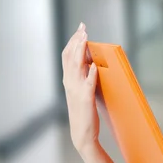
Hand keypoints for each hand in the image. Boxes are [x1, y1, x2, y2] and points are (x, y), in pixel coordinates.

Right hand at [61, 22, 99, 152]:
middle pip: (70, 56)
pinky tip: (95, 66)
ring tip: (86, 39)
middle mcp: (69, 82)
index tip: (80, 29)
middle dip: (77, 40)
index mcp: (68, 80)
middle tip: (83, 28)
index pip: (67, 55)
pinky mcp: (86, 99)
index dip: (73, 41)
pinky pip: (88, 83)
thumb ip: (82, 77)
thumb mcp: (80, 91)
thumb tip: (91, 62)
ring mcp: (77, 90)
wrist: (82, 134)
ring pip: (77, 66)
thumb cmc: (83, 112)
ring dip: (81, 51)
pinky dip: (91, 74)